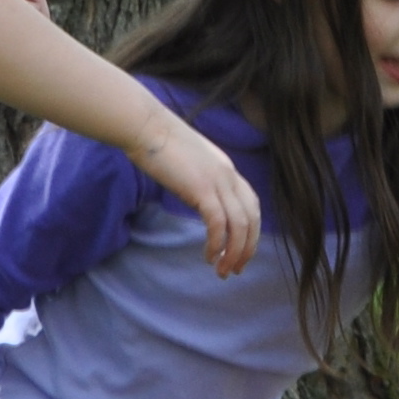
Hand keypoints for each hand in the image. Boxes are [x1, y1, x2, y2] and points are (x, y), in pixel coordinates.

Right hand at [131, 112, 262, 276]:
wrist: (146, 127)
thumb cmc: (159, 144)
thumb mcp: (190, 164)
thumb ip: (200, 181)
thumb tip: (199, 199)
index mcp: (228, 170)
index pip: (252, 206)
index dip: (251, 232)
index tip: (240, 252)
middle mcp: (229, 176)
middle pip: (252, 219)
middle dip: (247, 248)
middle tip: (235, 270)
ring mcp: (218, 181)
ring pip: (240, 226)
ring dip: (233, 253)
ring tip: (222, 271)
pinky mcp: (202, 188)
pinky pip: (218, 223)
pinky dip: (216, 244)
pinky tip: (208, 256)